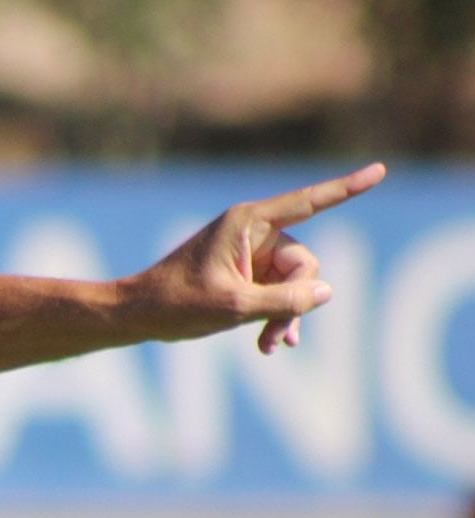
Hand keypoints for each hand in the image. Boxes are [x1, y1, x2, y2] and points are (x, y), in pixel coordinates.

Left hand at [128, 162, 384, 353]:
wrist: (138, 315)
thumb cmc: (176, 304)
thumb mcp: (234, 307)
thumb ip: (284, 299)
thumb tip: (327, 291)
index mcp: (247, 223)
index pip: (308, 203)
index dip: (347, 189)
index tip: (380, 171)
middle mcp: (252, 232)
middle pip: (303, 263)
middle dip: (295, 301)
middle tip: (274, 337)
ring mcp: (250, 254)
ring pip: (293, 284)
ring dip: (284, 316)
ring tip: (267, 346)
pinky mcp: (245, 274)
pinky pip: (278, 292)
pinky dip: (276, 316)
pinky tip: (272, 344)